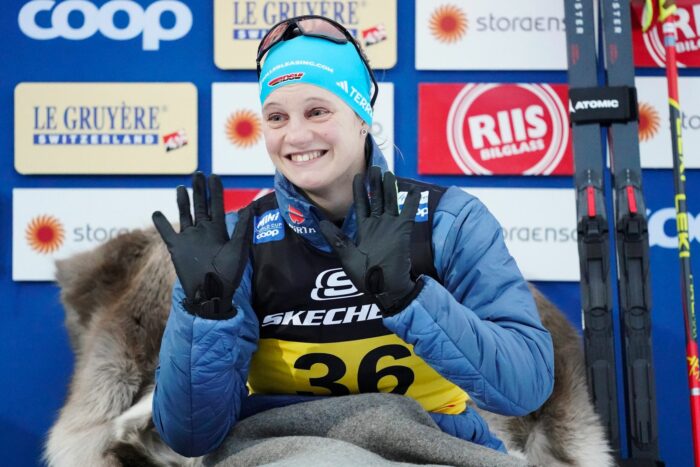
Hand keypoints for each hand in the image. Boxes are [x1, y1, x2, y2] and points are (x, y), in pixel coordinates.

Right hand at [152, 172, 251, 318]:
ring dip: (182, 201)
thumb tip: (249, 208)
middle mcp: (203, 231)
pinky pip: (167, 232)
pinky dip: (161, 223)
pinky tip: (156, 212)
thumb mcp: (238, 249)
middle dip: (199, 190)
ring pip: (184, 214)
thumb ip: (242, 229)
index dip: (215, 191)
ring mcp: (189, 238)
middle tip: (198, 174)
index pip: (217, 205)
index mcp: (219, 230)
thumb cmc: (229, 274)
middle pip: (200, 205)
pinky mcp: (177, 248)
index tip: (214, 176)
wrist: (212, 294)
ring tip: (181, 187)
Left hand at [319, 167, 421, 315]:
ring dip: (390, 188)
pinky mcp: (403, 232)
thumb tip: (321, 223)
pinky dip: (411, 202)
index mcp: (363, 230)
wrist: (385, 288)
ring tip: (389, 173)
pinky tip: (414, 190)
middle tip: (375, 168)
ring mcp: (391, 227)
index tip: (358, 176)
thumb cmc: (365, 277)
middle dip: (375, 184)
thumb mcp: (346, 257)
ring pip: (390, 202)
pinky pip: (408, 213)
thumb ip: (337, 239)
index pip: (361, 205)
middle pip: (376, 199)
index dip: (359, 191)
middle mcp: (377, 225)